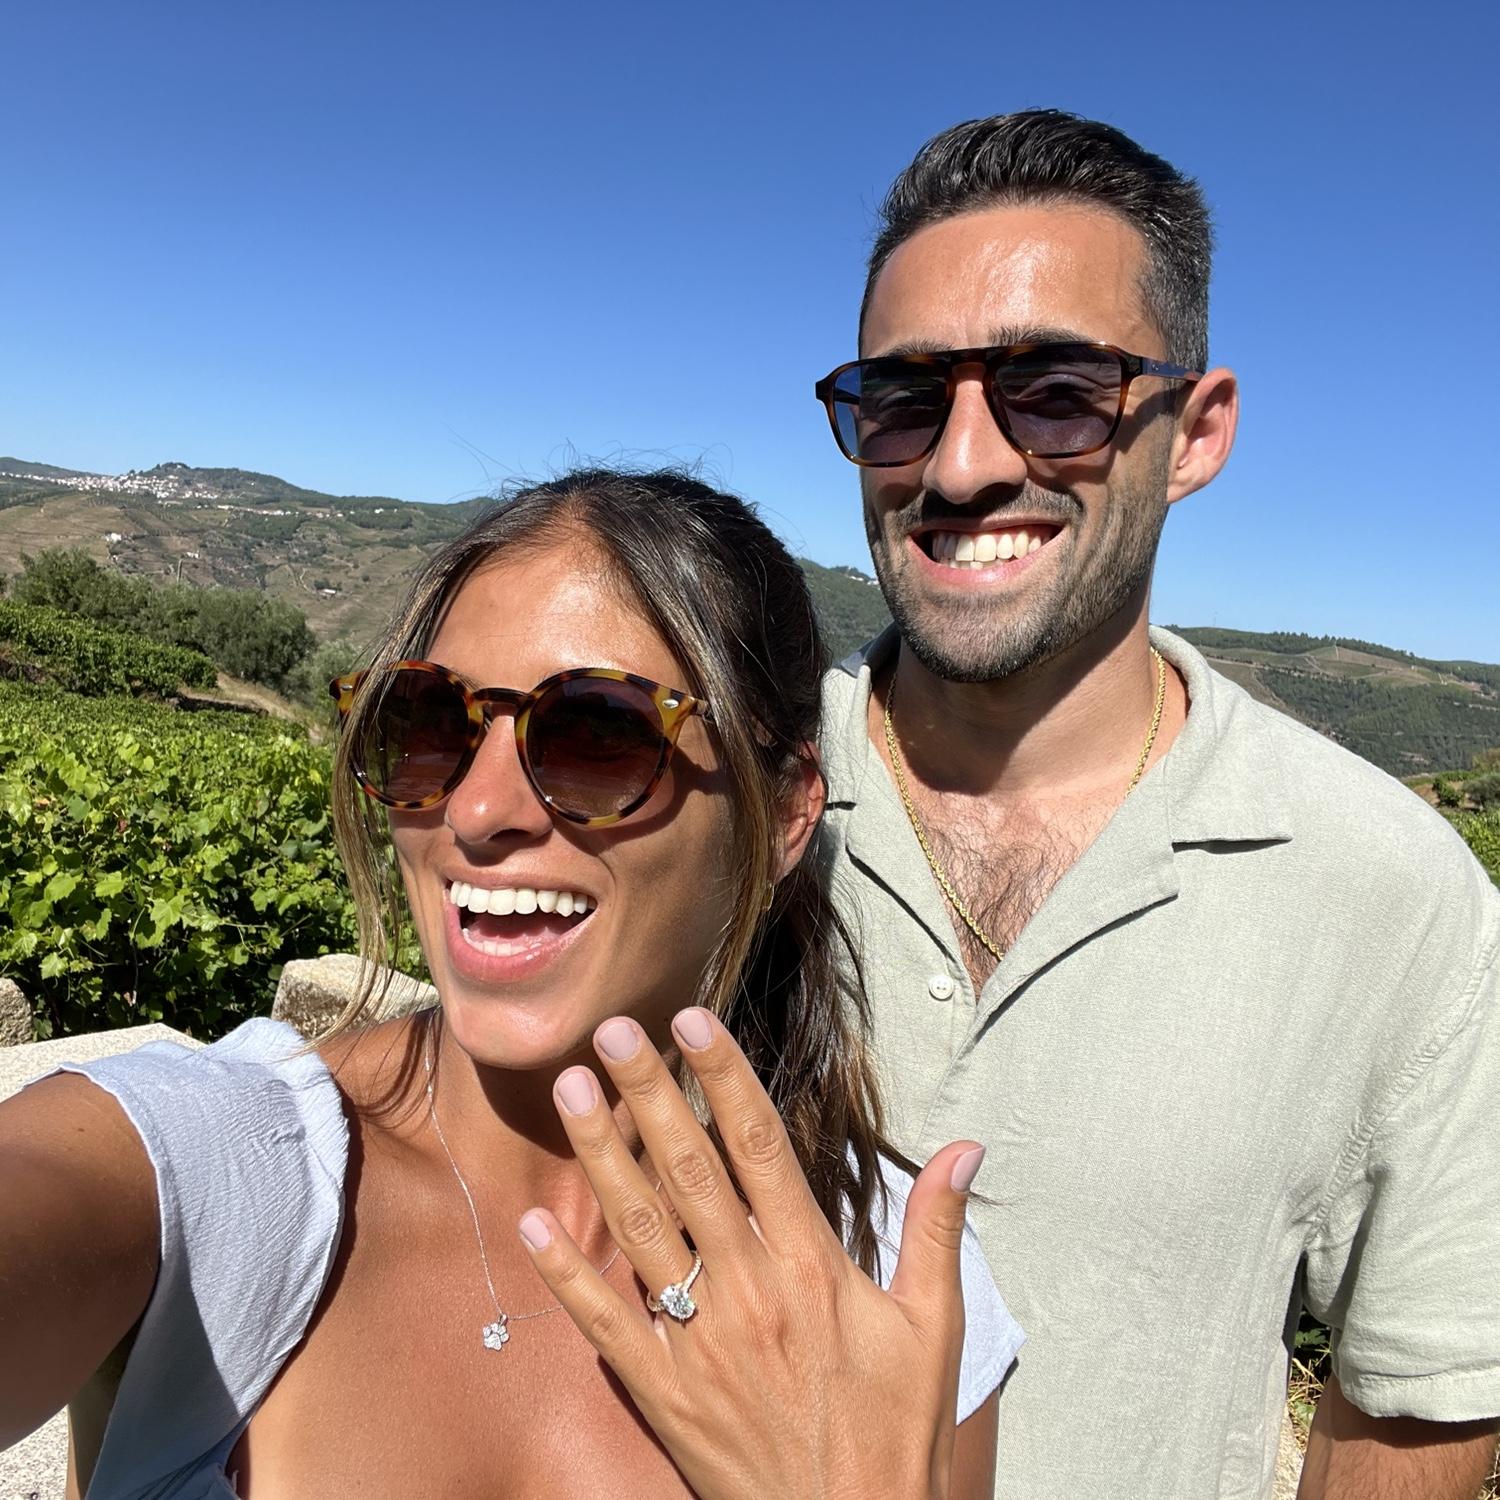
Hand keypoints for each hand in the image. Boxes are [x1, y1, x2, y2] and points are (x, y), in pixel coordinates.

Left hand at [518, 1006, 984, 1499]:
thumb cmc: (896, 1431)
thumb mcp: (935, 1326)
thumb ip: (938, 1229)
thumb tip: (966, 1147)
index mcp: (814, 1267)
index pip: (762, 1148)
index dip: (724, 1078)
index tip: (694, 1022)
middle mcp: (751, 1291)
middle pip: (691, 1169)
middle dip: (650, 1092)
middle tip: (614, 1029)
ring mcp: (701, 1342)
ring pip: (641, 1228)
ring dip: (604, 1155)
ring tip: (573, 1091)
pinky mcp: (664, 1392)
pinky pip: (607, 1323)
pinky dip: (568, 1274)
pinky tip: (536, 1224)